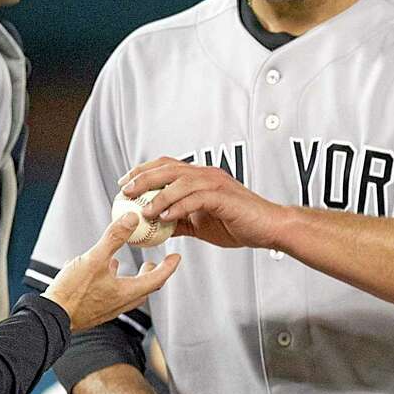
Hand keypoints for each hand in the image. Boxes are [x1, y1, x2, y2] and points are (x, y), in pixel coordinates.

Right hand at [44, 212, 180, 331]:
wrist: (51, 317)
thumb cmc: (73, 291)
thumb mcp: (94, 258)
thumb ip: (114, 238)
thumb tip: (132, 218)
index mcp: (126, 292)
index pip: (156, 279)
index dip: (169, 267)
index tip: (176, 257)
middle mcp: (120, 303)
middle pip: (144, 288)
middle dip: (153, 274)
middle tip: (156, 263)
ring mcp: (107, 308)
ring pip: (128, 292)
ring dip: (133, 278)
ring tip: (127, 264)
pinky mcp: (95, 310)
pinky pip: (111, 294)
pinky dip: (114, 281)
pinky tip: (101, 271)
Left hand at [119, 157, 279, 248]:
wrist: (268, 228)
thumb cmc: (238, 223)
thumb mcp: (200, 224)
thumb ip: (179, 221)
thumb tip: (155, 226)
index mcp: (200, 177)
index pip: (166, 166)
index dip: (143, 171)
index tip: (124, 183)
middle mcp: (206, 174)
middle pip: (167, 168)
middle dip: (143, 178)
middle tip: (126, 191)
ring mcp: (215, 183)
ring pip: (179, 182)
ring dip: (158, 196)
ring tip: (144, 211)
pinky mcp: (223, 196)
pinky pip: (195, 198)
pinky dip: (178, 207)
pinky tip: (165, 218)